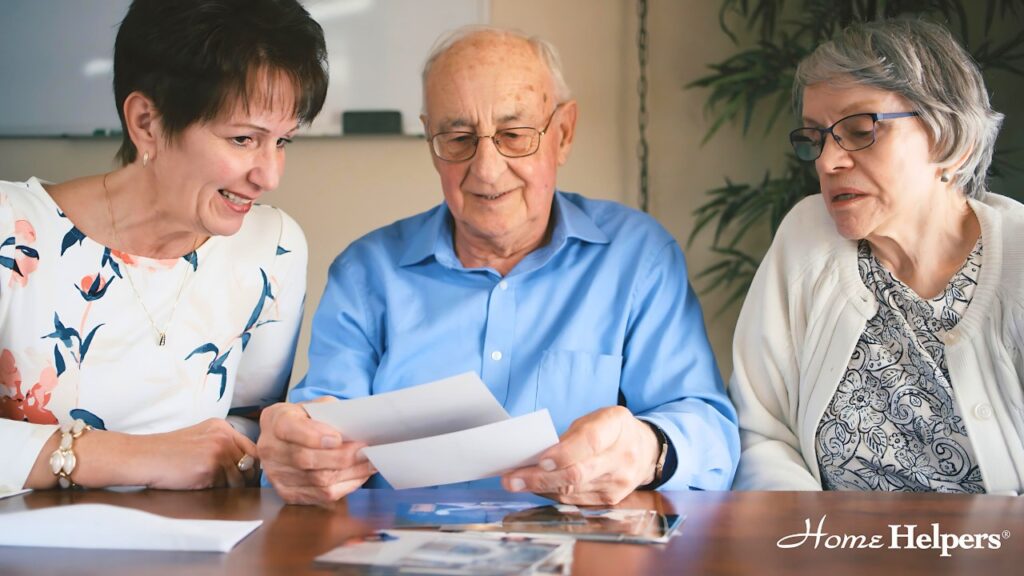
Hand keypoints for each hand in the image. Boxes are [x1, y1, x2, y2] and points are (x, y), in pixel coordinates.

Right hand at [133, 418, 257, 488]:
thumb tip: (247, 467)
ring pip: (240, 478)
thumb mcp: (199, 439)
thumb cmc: (167, 453)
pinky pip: (226, 486)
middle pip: (251, 464)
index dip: (252, 466)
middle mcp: (223, 436)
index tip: (245, 477)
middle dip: (244, 478)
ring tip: (210, 485)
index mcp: (222, 427)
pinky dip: (218, 491)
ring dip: (230, 487)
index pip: (252, 449)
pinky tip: (202, 486)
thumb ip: (223, 446)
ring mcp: (218, 451)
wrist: (143, 457)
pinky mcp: (210, 467)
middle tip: (232, 486)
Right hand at [257, 398, 375, 504]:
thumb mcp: (315, 406)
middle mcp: (270, 449)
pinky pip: (322, 495)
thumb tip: (354, 427)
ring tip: (369, 462)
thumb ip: (331, 412)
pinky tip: (359, 475)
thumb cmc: (306, 418)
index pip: (290, 429)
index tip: (337, 438)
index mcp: (275, 420)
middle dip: (341, 457)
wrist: (287, 437)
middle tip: (365, 450)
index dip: (314, 436)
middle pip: (306, 459)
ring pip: (318, 480)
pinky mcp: (288, 493)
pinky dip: (346, 486)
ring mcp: (276, 475)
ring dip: (349, 472)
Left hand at [501, 406, 659, 505]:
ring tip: (515, 482)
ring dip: (540, 488)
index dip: (563, 453)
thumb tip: (536, 455)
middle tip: (511, 479)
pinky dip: (551, 493)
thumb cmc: (612, 430)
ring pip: (572, 491)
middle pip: (577, 474)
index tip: (539, 460)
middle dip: (540, 478)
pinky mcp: (611, 500)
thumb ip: (571, 435)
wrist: (645, 449)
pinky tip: (535, 488)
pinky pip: (575, 500)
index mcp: (616, 427)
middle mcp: (621, 457)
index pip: (589, 443)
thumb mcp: (596, 418)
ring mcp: (618, 483)